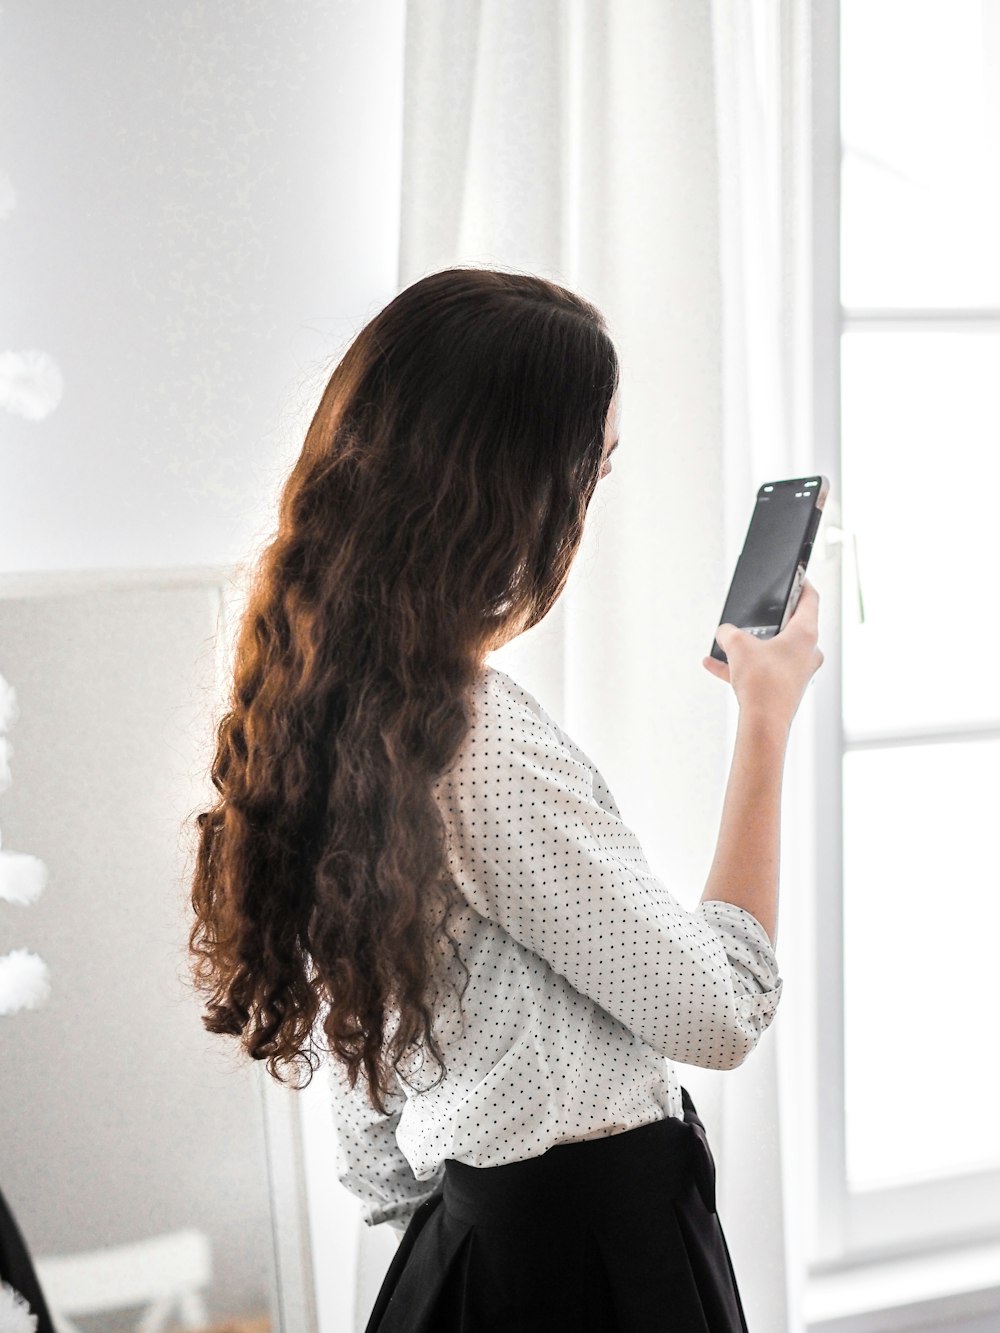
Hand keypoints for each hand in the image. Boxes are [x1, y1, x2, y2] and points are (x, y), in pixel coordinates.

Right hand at [702, 579, 823, 725]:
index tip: (796, 576)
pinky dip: (742, 666)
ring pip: (773, 650)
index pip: (810, 599)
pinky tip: (714, 665)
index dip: (801, 583)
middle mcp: (808, 652)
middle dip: (770, 619)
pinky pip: (762, 671)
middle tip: (758, 611)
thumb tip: (725, 633)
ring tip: (727, 643)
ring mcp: (798, 672)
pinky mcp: (786, 689)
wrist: (763, 726)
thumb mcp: (737, 646)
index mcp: (806, 634)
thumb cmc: (762, 684)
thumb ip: (729, 632)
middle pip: (792, 626)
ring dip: (751, 645)